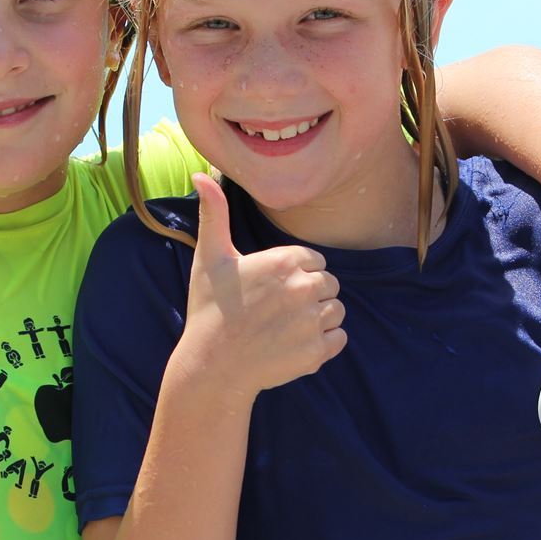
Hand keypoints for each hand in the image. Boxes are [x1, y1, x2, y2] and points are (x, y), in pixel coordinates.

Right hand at [180, 174, 344, 397]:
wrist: (212, 366)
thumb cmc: (209, 310)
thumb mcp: (209, 257)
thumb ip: (214, 213)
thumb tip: (201, 172)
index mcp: (285, 260)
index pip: (315, 261)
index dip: (296, 274)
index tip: (272, 289)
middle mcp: (304, 287)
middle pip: (329, 284)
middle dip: (310, 295)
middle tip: (277, 311)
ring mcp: (313, 321)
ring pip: (337, 310)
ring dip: (319, 318)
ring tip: (287, 328)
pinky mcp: (318, 352)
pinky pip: (339, 338)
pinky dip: (324, 343)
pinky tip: (295, 345)